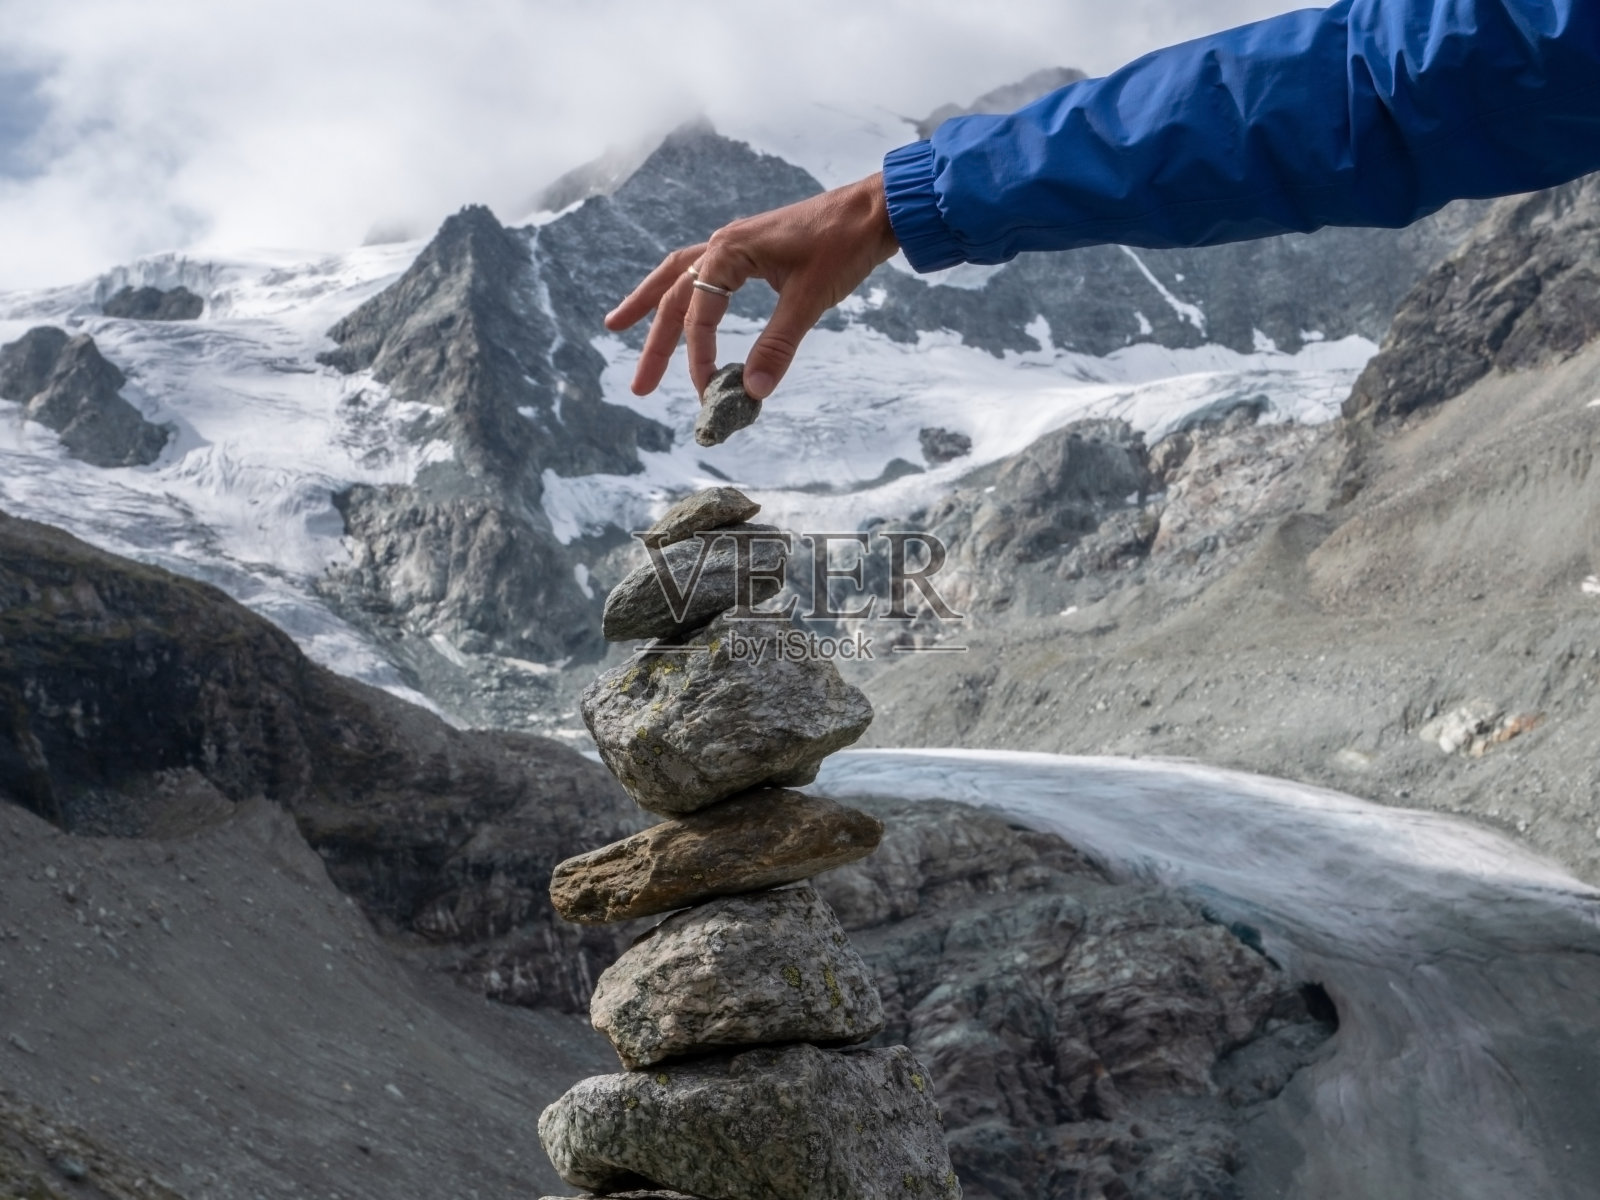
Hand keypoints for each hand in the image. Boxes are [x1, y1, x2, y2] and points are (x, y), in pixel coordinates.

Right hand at [604, 172, 900, 399]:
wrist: (875, 210)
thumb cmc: (843, 246)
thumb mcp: (809, 300)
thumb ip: (778, 346)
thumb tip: (753, 393)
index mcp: (729, 251)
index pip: (699, 315)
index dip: (699, 358)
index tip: (710, 392)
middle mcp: (723, 245)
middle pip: (673, 297)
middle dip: (655, 344)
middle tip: (639, 387)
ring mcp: (735, 245)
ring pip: (679, 279)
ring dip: (651, 306)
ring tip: (619, 327)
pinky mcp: (751, 250)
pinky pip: (703, 273)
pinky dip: (685, 293)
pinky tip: (682, 309)